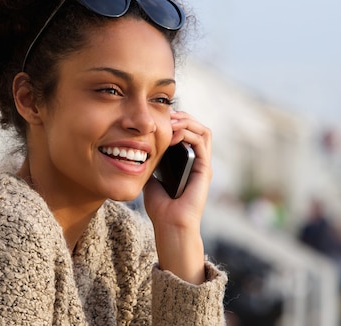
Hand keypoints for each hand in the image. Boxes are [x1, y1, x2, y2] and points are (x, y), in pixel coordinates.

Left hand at [143, 110, 211, 283]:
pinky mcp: (205, 169)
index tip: (158, 116)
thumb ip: (149, 163)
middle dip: (182, 116)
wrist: (170, 226)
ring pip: (203, 130)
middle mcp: (197, 160)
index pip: (187, 131)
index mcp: (186, 161)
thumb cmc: (160, 207)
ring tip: (171, 120)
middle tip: (165, 114)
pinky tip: (174, 133)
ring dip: (187, 121)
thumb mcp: (149, 177)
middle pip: (197, 126)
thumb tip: (136, 148)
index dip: (175, 120)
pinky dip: (189, 132)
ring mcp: (203, 164)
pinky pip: (202, 142)